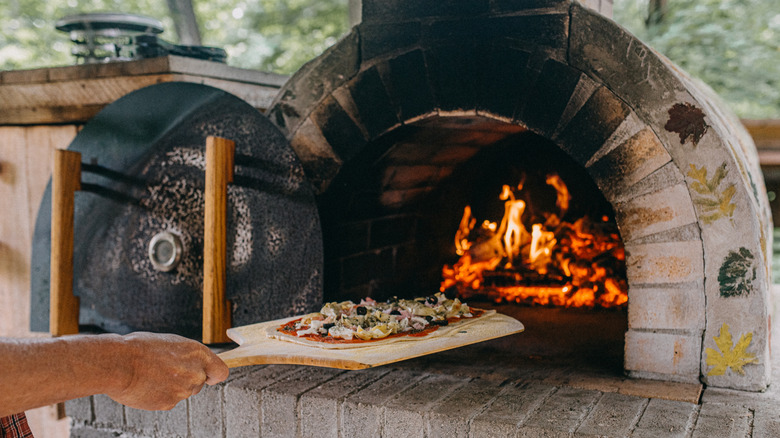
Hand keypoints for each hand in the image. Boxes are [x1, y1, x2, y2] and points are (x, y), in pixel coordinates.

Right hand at [105, 332, 228, 410]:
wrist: (120, 363)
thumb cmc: (141, 348)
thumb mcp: (172, 343)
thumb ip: (189, 356)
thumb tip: (195, 364)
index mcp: (198, 354)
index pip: (221, 372)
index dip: (214, 375)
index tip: (209, 376)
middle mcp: (195, 373)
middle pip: (200, 383)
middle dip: (187, 379)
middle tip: (167, 370)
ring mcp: (183, 391)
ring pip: (183, 392)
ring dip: (173, 387)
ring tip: (154, 375)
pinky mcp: (169, 404)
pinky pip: (169, 401)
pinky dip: (160, 395)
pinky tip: (148, 385)